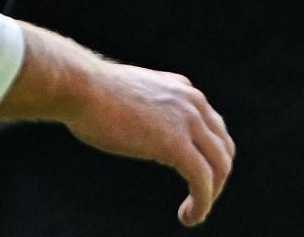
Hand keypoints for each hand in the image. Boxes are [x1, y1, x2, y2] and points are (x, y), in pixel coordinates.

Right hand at [0, 26, 234, 226]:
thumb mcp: (130, 94)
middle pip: (223, 148)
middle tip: (196, 198)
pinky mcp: (176, 144)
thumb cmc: (91, 92)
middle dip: (215, 177)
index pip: (213, 127)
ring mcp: (187, 121)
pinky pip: (203, 181)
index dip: (208, 156)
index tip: (193, 176)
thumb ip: (146, 107)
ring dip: (211, 195)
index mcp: (182, 89)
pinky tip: (188, 216)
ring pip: (219, 167)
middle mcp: (192, 102)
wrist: (80, 87)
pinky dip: (202, 203)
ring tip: (192, 212)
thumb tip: (140, 126)